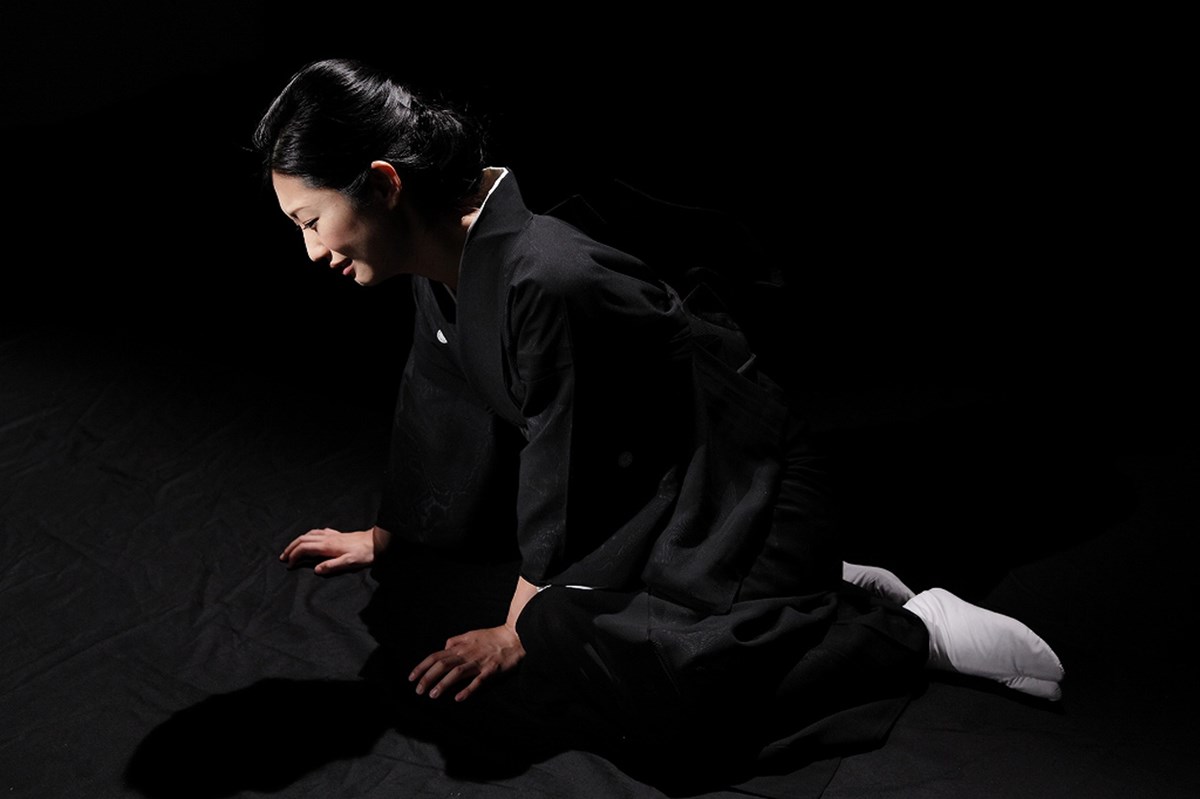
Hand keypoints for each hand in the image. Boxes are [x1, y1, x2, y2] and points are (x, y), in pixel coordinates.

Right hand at [279, 527, 374, 574]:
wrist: (376, 541)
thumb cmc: (364, 553)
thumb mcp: (349, 562)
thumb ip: (331, 566)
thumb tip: (316, 570)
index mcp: (327, 546)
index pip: (304, 548)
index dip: (294, 556)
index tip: (289, 565)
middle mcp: (327, 538)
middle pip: (303, 539)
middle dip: (291, 548)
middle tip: (283, 557)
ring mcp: (332, 535)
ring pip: (309, 534)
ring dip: (298, 541)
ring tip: (292, 548)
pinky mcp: (337, 534)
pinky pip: (318, 532)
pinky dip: (309, 535)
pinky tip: (311, 538)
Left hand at [409, 625, 524, 701]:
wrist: (515, 636)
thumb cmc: (493, 637)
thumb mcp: (471, 634)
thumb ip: (456, 640)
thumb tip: (444, 646)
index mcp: (460, 647)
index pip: (436, 656)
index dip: (422, 667)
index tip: (411, 678)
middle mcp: (466, 654)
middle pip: (442, 665)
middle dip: (428, 678)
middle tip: (418, 691)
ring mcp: (478, 662)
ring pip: (456, 673)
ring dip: (443, 684)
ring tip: (432, 695)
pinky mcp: (491, 670)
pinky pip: (477, 681)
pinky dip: (467, 689)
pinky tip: (458, 698)